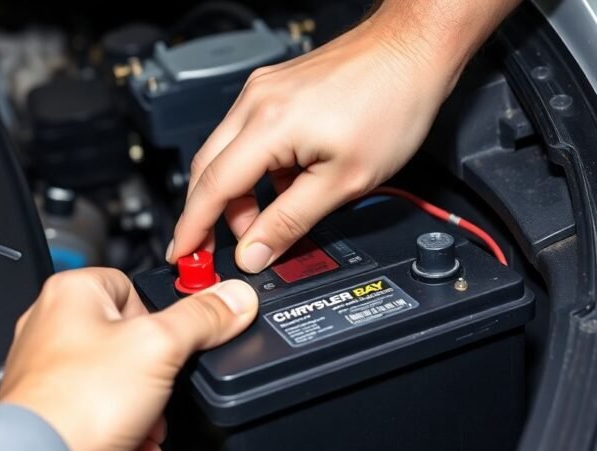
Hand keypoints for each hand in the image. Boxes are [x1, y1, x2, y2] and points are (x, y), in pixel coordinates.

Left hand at [0, 268, 257, 450]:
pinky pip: (106, 418)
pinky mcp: (57, 415)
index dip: (161, 318)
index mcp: (72, 294)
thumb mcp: (160, 347)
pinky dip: (126, 438)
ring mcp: (52, 374)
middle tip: (161, 395)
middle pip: (134, 343)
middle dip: (159, 382)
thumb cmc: (75, 403)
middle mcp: (54, 327)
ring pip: (123, 387)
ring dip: (147, 417)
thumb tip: (234, 297)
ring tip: (145, 433)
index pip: (133, 286)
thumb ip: (203, 318)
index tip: (176, 342)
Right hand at [167, 0, 518, 272]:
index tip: (183, 255)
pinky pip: (248, 136)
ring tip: (264, 224)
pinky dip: (255, 169)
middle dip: (209, 214)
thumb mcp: (344, 181)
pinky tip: (282, 188)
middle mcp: (255, 102)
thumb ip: (291, 221)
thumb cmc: (392, 101)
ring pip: (227, 153)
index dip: (192, 227)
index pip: (211, 187)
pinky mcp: (276, 88)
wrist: (414, 49)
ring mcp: (263, 91)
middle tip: (216, 250)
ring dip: (237, 194)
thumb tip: (255, 253)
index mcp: (267, 125)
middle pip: (208, 169)